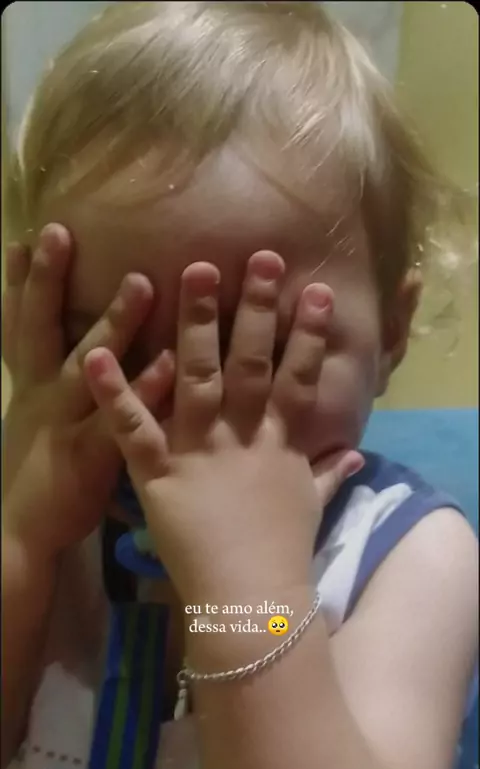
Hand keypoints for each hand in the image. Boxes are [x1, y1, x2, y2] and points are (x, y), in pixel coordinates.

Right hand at [2, 224, 174, 558]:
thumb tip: (84, 350)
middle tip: (58, 232)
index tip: (26, 235)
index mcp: (27, 387)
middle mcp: (40, 396)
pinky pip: (124, 418)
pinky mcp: (90, 456)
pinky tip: (172, 361)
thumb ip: (58, 384)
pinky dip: (147, 389)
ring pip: (87, 365)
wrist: (23, 536)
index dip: (21, 282)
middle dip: (47, 282)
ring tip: (140, 281)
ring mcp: (64, 423)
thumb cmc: (40, 474)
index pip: (19, 325)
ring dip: (112, 323)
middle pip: (40, 330)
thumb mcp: (35, 422)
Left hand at [84, 251, 362, 601]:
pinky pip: (132, 428)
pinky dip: (113, 392)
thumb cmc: (282, 551)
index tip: (316, 292)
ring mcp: (198, 450)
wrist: (250, 599)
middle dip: (255, 308)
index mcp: (278, 441)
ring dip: (194, 323)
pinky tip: (96, 354)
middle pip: (249, 361)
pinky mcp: (157, 473)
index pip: (297, 377)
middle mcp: (240, 434)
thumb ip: (329, 472)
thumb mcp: (311, 505)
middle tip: (258, 258)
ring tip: (191, 273)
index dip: (308, 334)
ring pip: (195, 376)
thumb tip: (356, 453)